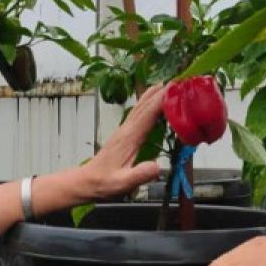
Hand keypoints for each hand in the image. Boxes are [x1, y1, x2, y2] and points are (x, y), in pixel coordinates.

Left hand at [76, 83, 166, 200]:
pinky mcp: (123, 134)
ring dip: (153, 95)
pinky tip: (153, 104)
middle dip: (160, 92)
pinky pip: (138, 114)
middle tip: (177, 82)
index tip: (175, 90)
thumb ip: (140, 175)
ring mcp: (124, 130)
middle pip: (144, 105)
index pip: (147, 114)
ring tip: (167, 85)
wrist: (87, 181)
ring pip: (139, 107)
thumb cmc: (104, 182)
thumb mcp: (123, 183)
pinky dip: (147, 105)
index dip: (161, 100)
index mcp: (129, 138)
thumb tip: (158, 167)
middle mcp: (126, 130)